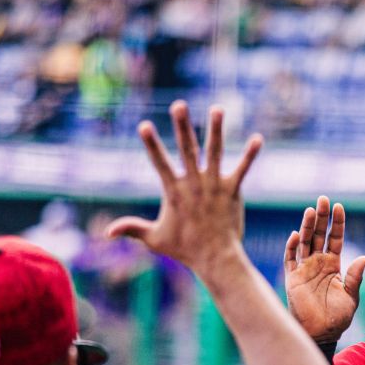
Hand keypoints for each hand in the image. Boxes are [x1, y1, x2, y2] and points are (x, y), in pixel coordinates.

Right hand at [107, 101, 261, 274]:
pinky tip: (257, 139)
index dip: (151, 144)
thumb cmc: (184, 249)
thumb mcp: (154, 239)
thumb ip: (132, 229)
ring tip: (218, 109)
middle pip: (187, 150)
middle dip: (182, 127)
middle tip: (179, 105)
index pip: (160, 163)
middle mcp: (194, 184)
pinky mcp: (232, 192)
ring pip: (215, 153)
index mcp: (174, 191)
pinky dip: (249, 155)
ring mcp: (214, 186)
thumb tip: (107, 233)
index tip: (144, 125)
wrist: (215, 259)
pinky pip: (242, 170)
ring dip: (216, 130)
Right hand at [283, 196, 364, 341]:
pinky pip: (290, 259)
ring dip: (307, 226)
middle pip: (319, 235)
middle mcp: (318, 263)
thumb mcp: (351, 296)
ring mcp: (304, 269)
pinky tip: (297, 235)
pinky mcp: (292, 278)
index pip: (335, 238)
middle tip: (324, 199)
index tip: (340, 207)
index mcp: (333, 265)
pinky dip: (292, 246)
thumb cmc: (337, 317)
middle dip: (322, 217)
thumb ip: (356, 277)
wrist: (322, 333)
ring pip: (305, 242)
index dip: (337, 224)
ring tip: (311, 210)